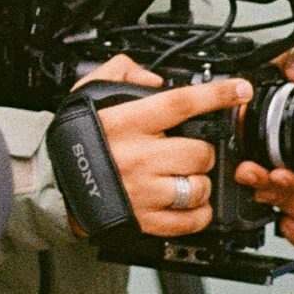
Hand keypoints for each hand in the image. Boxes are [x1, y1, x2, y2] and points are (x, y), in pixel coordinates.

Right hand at [79, 71, 252, 238]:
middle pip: (199, 151)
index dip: (216, 94)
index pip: (182, 103)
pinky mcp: (145, 219)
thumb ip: (122, 73)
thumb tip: (155, 78)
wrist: (54, 183)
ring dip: (199, 181)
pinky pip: (189, 220)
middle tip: (190, 149)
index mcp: (129, 122)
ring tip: (185, 176)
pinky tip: (189, 203)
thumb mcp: (89, 94)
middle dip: (203, 150)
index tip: (239, 89)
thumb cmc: (75, 140)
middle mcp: (139, 156)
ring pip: (198, 186)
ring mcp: (144, 191)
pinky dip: (198, 213)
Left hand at [236, 41, 293, 246]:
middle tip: (254, 175)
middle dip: (285, 187)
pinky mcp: (273, 198)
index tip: (280, 171)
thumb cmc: (257, 90)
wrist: (224, 104)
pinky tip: (284, 226)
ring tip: (256, 190)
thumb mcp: (279, 65)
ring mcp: (289, 181)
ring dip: (286, 203)